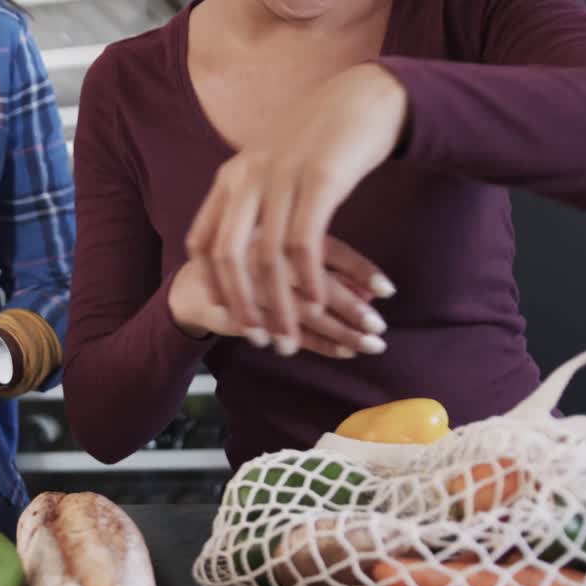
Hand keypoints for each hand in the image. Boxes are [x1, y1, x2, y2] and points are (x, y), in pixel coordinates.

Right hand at [168, 249, 387, 358]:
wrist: (197, 286)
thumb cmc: (250, 263)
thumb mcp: (283, 249)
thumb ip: (321, 263)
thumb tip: (369, 288)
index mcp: (281, 232)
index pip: (329, 250)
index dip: (360, 271)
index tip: (387, 291)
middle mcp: (269, 259)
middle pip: (319, 285)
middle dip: (353, 308)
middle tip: (380, 326)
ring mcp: (255, 290)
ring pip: (305, 313)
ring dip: (341, 331)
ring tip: (371, 345)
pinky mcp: (245, 317)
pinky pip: (286, 333)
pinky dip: (318, 344)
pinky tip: (344, 352)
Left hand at [185, 63, 406, 351]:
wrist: (366, 98)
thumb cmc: (322, 139)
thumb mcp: (274, 166)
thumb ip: (252, 200)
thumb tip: (242, 244)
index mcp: (231, 177)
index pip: (203, 242)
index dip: (212, 283)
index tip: (226, 314)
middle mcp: (247, 177)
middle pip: (228, 256)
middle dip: (240, 305)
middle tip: (256, 340)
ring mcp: (280, 178)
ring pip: (266, 258)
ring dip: (278, 305)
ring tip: (288, 337)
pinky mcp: (318, 180)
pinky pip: (303, 244)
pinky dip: (308, 280)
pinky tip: (317, 305)